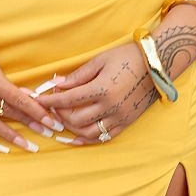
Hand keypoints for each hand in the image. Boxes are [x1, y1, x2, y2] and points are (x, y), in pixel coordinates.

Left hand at [35, 43, 157, 143]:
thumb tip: (57, 84)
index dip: (50, 101)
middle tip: (51, 106)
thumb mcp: (100, 60)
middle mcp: (109, 107)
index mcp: (101, 89)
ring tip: (63, 118)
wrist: (157, 65)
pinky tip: (77, 136)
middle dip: (59, 114)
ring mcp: (119, 117)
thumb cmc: (127, 57)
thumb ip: (78, 75)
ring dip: (71, 128)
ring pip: (87, 132)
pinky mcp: (126, 123)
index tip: (38, 100)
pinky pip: (104, 137)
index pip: (67, 99)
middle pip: (75, 118)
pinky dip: (88, 138)